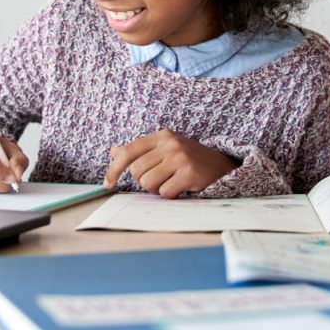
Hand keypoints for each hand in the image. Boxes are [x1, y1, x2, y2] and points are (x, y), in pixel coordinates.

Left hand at [104, 129, 237, 198]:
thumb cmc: (189, 158)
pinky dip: (170, 194)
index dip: (114, 168)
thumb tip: (114, 151)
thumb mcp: (165, 149)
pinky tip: (181, 187)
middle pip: (137, 171)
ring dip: (156, 189)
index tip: (107, 183)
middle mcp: (170, 143)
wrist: (222, 164)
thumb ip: (140, 151)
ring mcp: (180, 157)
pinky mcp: (189, 173)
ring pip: (148, 183)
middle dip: (144, 181)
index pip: (128, 151)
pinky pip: (164, 192)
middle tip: (160, 179)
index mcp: (161, 135)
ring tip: (170, 182)